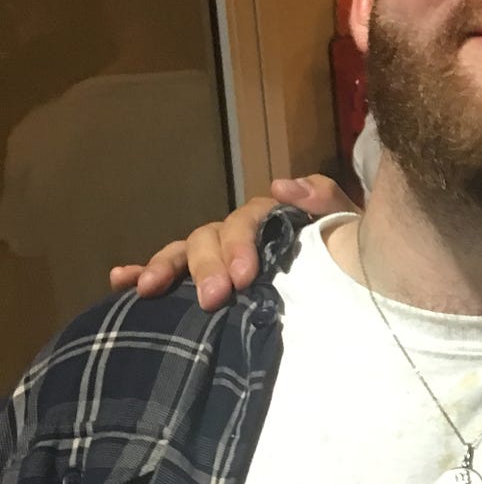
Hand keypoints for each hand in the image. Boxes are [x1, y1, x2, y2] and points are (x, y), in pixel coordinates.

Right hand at [108, 174, 356, 309]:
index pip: (248, 218)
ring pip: (186, 250)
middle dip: (208, 266)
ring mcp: (219, 255)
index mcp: (271, 218)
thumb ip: (325, 202)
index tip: (245, 277)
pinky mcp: (204, 279)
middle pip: (211, 236)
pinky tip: (121, 280)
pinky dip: (142, 271)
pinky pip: (170, 270)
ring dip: (165, 266)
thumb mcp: (348, 228)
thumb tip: (282, 185)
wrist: (358, 291)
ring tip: (150, 289)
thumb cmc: (350, 257)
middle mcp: (239, 232)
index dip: (242, 243)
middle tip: (214, 298)